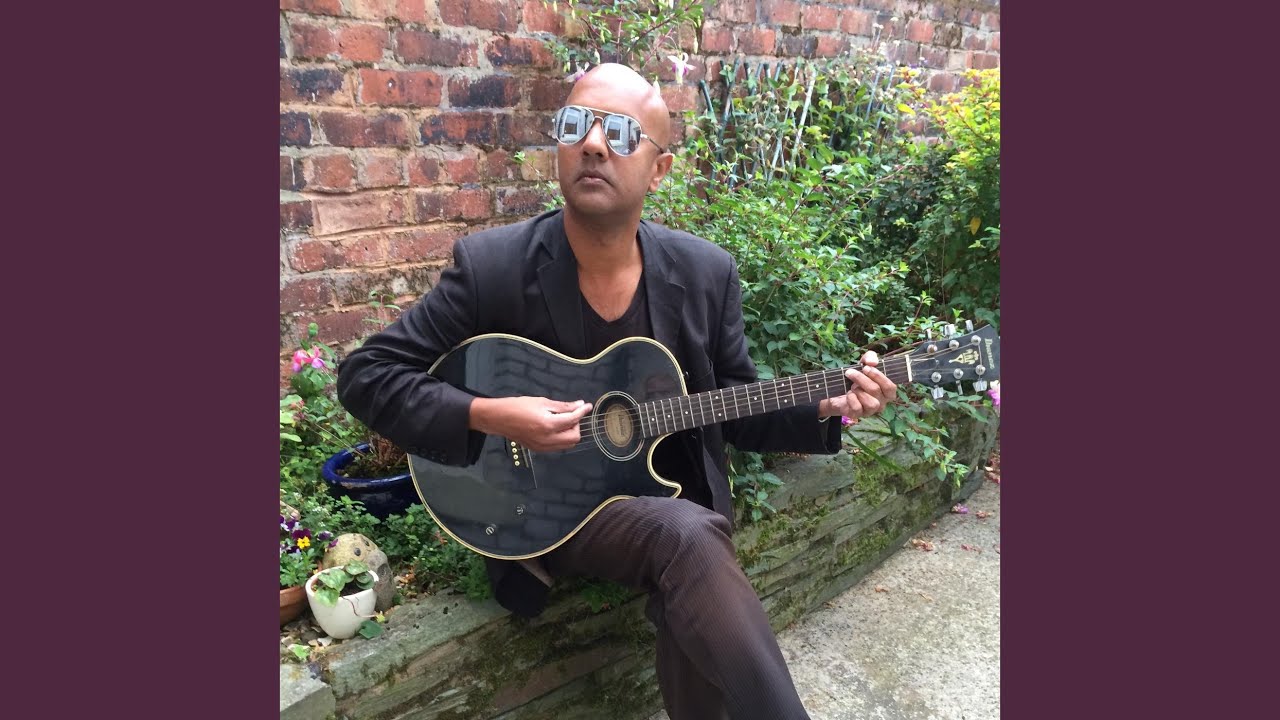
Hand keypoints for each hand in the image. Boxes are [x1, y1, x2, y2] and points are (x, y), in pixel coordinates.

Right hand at [470, 396, 593, 451]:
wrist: (499, 418)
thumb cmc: (518, 406)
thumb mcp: (542, 402)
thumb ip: (563, 406)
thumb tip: (579, 405)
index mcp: (548, 425)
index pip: (572, 420)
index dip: (582, 412)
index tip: (587, 406)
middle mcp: (547, 439)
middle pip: (574, 438)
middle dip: (576, 425)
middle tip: (570, 414)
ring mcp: (542, 447)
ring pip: (567, 445)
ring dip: (569, 433)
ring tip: (561, 420)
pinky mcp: (538, 450)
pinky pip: (557, 447)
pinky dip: (561, 438)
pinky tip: (554, 428)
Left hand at [818, 351, 896, 422]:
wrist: (839, 390)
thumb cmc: (857, 378)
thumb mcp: (863, 363)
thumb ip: (870, 358)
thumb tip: (873, 362)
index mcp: (887, 391)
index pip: (890, 387)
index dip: (878, 376)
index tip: (865, 367)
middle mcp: (882, 403)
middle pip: (876, 390)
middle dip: (861, 379)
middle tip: (850, 372)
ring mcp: (871, 410)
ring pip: (871, 403)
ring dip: (858, 390)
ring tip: (852, 387)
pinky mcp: (858, 415)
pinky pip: (858, 408)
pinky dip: (851, 399)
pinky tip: (849, 394)